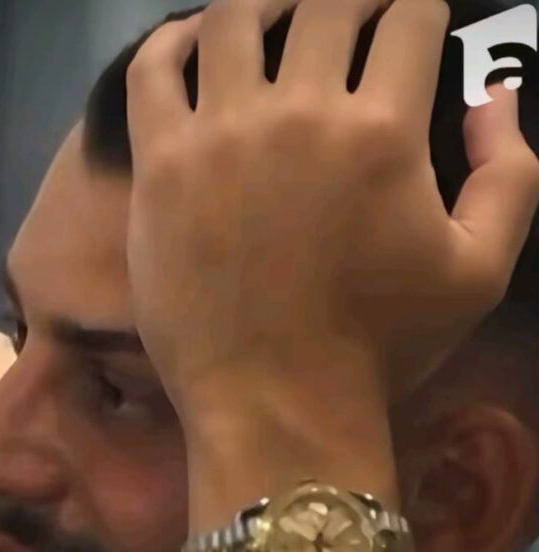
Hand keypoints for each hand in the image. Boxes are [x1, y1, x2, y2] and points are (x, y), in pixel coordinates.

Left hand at [126, 0, 538, 430]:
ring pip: (235, 16)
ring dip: (265, 3)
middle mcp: (299, 112)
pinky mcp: (160, 167)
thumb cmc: (381, 349)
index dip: (418, 10)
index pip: (407, 18)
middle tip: (353, 18)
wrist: (277, 406)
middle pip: (326, 4)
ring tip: (277, 16)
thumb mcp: (480, 272)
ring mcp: (220, 135)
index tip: (412, 24)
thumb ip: (509, 173)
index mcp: (382, 130)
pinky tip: (195, 44)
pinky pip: (153, 71)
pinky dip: (173, 41)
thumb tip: (493, 97)